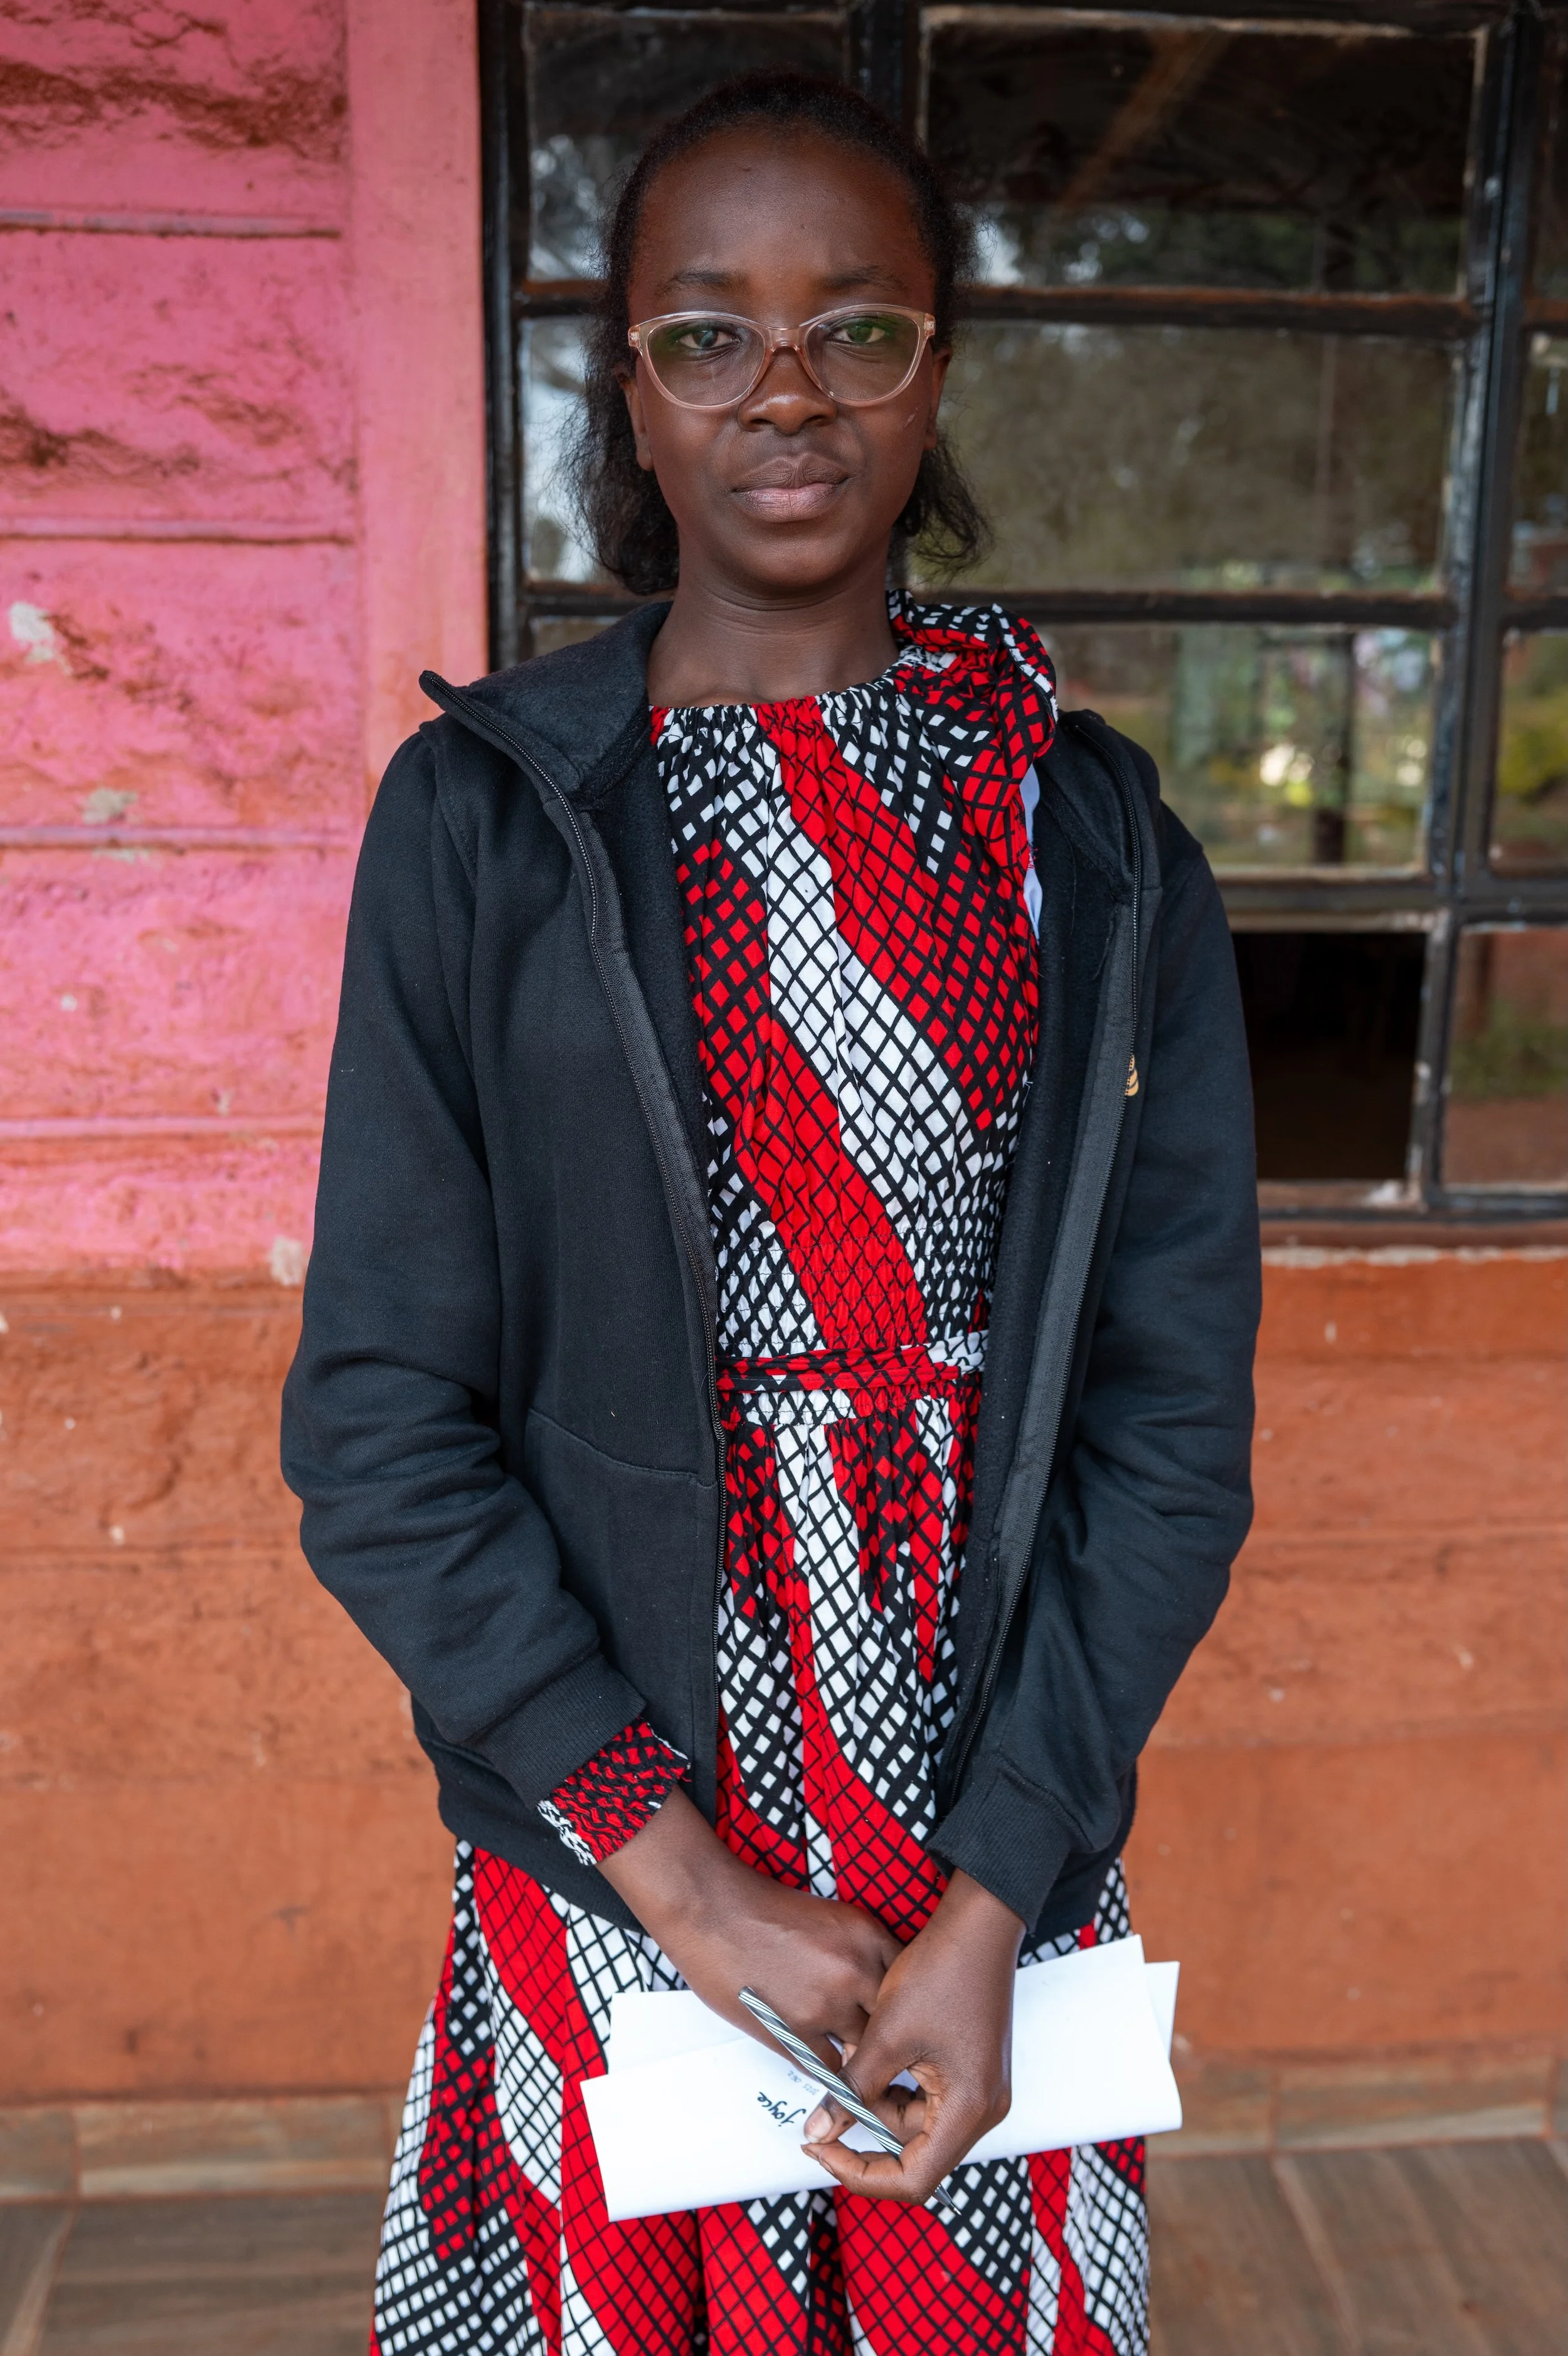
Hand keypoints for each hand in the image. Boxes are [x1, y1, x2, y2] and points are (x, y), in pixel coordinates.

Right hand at [597, 1787, 900, 2065]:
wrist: (712, 1908)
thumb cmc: (763, 1910)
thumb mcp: (831, 1918)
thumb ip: (860, 1953)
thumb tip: (877, 1988)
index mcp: (866, 1936)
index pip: (909, 1983)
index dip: (908, 2007)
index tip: (910, 2023)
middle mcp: (853, 1971)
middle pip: (891, 2022)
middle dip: (890, 2039)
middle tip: (895, 2058)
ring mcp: (823, 2006)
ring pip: (862, 2052)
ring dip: (860, 2060)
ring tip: (866, 2073)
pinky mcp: (792, 2034)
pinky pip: (826, 2070)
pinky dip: (828, 2072)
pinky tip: (831, 2073)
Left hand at [802, 1870, 1024, 2202]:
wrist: (977, 1924)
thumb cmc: (942, 1971)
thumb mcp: (886, 2034)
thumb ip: (851, 2089)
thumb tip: (820, 2130)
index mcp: (969, 2109)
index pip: (914, 2179)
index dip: (863, 2174)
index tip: (825, 2151)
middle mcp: (983, 2108)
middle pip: (916, 2152)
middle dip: (866, 2130)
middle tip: (826, 2107)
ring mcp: (980, 2090)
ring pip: (917, 2123)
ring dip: (878, 2104)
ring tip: (852, 2067)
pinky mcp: (970, 2071)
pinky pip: (926, 2098)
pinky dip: (894, 2087)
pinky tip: (873, 2059)